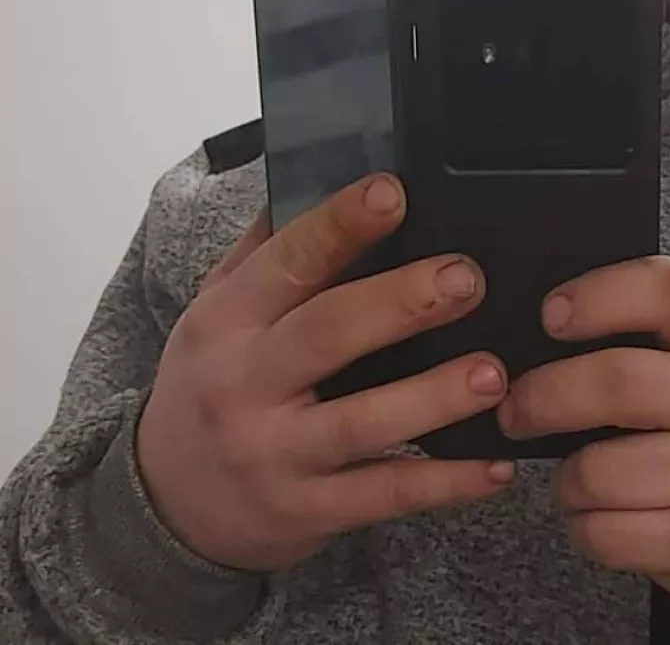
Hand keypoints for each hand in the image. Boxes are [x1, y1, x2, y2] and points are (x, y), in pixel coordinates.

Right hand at [137, 174, 511, 571]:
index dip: (338, 225)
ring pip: (361, 424)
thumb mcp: (220, 308)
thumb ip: (269, 246)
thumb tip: (323, 167)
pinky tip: (495, 465)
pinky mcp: (306, 511)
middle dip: (401, 303)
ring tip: (493, 374)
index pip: (286, 261)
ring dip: (432, 398)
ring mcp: (275, 454)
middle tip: (466, 277)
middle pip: (328, 333)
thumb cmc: (215, 381)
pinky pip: (382, 496)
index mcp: (228, 318)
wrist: (167, 504)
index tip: (392, 192)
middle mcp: (245, 383)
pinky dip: (444, 484)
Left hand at [497, 256, 669, 597]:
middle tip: (516, 408)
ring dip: (566, 478)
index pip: (665, 288)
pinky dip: (584, 525)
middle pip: (616, 382)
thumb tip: (541, 328)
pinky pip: (603, 532)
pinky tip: (603, 512)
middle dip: (543, 398)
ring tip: (580, 473)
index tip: (550, 315)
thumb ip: (636, 329)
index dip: (598, 295)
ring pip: (597, 470)